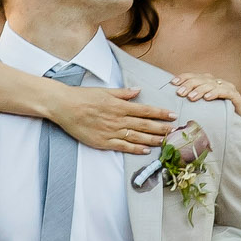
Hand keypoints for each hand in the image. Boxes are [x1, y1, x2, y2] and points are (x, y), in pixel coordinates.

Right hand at [47, 80, 175, 153]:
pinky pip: (123, 146)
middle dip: (162, 128)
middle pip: (145, 125)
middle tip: (175, 131)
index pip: (145, 110)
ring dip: (153, 139)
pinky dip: (135, 148)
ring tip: (166, 141)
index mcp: (119, 105)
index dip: (160, 113)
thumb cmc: (83, 97)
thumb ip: (123, 93)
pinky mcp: (103, 142)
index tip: (172, 115)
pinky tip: (146, 149)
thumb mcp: (105, 91)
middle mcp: (118, 119)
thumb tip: (138, 91)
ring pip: (137, 137)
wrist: (64, 106)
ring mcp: (111, 132)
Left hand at [171, 73, 240, 123]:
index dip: (183, 77)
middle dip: (189, 85)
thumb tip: (174, 102)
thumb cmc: (220, 114)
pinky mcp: (235, 96)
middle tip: (180, 93)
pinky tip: (207, 98)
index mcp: (209, 82)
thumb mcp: (204, 107)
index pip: (194, 76)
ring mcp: (227, 88)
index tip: (172, 83)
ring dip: (200, 90)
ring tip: (191, 97)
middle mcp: (217, 82)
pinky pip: (224, 92)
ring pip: (211, 85)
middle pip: (201, 79)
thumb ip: (192, 102)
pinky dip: (215, 93)